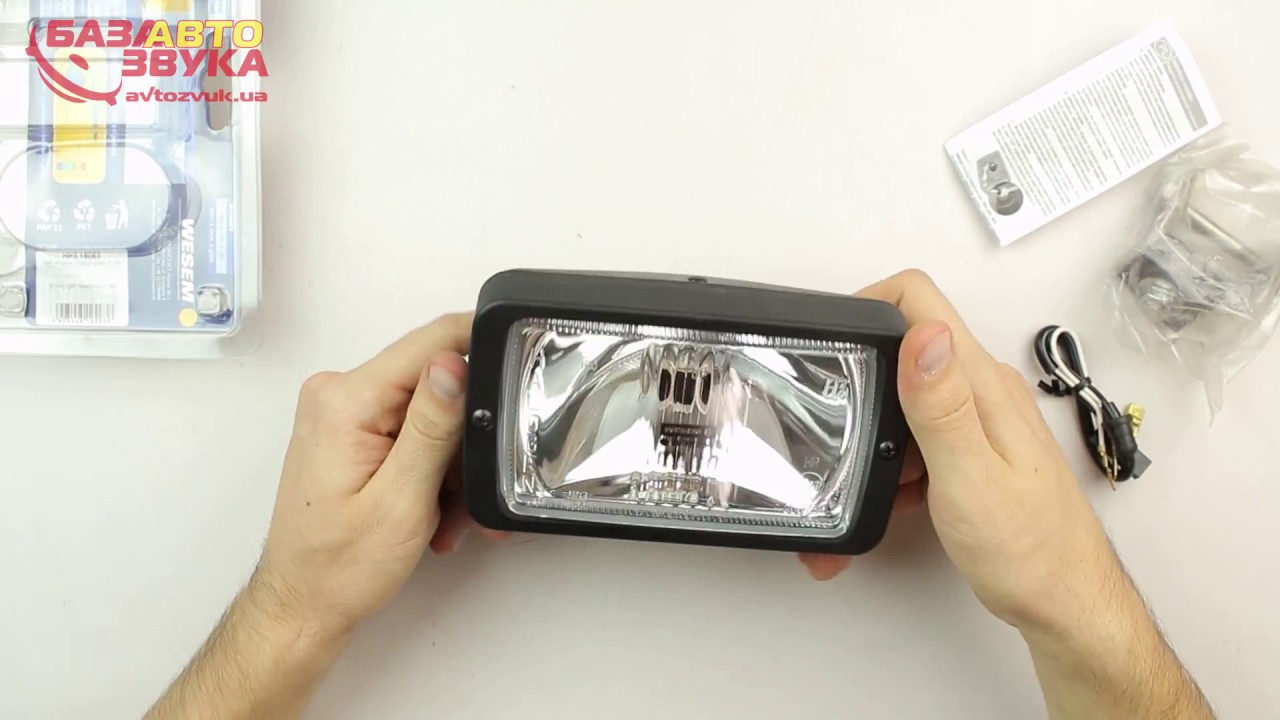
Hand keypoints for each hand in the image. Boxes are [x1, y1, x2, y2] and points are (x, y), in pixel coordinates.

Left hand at [252, 312, 501, 640]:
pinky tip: (435, 510)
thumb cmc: (339, 566)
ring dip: (451, 466)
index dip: (479, 348)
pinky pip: (411, 432)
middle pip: (435, 385)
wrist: (304, 603)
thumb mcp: (401, 499)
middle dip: (465, 440)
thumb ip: (431, 425)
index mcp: (346, 401)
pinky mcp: (352, 430)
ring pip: (430, 415)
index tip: (517, 363)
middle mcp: (339, 394)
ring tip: (450, 517)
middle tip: (472, 493)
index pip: (429, 343)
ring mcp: (344, 412)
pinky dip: (431, 470)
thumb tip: (453, 363)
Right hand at [798, 271, 1115, 630]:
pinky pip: (922, 437)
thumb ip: (941, 405)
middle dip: (861, 378)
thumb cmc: (1028, 549)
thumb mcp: (971, 477)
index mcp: (982, 384)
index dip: (868, 303)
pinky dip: (898, 463)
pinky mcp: (976, 447)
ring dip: (877, 433)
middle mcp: (984, 390)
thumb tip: (923, 335)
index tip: (835, 342)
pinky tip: (893, 498)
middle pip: (906, 347)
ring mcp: (981, 418)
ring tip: (860, 477)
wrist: (1065, 601)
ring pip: (909, 399)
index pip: (920, 300)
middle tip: (832, 419)